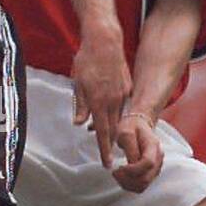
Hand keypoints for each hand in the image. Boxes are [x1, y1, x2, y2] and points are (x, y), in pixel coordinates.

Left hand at [72, 18, 130, 167]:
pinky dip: (117, 112)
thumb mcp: (78, 84)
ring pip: (118, 117)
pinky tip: (112, 114)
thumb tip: (78, 123)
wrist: (105, 42)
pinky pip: (123, 104)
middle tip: (109, 156)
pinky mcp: (127, 86)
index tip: (107, 163)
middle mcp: (113, 101)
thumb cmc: (87, 61)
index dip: (104, 150)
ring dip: (113, 128)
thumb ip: (80, 105)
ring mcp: (122, 93)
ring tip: (108, 137)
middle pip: (113, 129)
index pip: (102, 133)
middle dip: (111, 144)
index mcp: (99, 102)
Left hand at [111, 111, 163, 192]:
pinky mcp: (151, 174)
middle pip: (146, 178)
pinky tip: (121, 177)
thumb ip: (130, 148)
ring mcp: (156, 167)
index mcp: (153, 146)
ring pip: (143, 185)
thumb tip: (129, 165)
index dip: (132, 169)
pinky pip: (141, 186)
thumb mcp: (126, 133)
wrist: (139, 125)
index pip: (148, 163)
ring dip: (127, 184)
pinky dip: (130, 185)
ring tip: (116, 175)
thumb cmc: (130, 127)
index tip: (118, 167)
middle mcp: (158, 158)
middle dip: (127, 179)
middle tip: (114, 172)